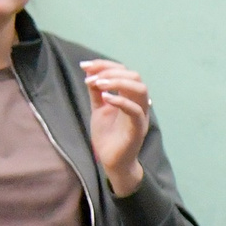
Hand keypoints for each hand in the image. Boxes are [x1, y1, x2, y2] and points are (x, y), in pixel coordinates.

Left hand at [80, 59, 150, 196]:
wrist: (112, 161)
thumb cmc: (108, 135)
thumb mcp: (98, 108)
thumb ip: (97, 91)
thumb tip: (90, 71)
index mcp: (130, 97)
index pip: (125, 72)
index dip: (106, 65)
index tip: (85, 66)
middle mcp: (138, 103)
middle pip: (135, 76)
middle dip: (112, 72)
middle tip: (92, 78)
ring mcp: (140, 115)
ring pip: (140, 89)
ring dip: (118, 82)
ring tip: (98, 84)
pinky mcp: (138, 128)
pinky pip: (136, 110)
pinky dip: (121, 101)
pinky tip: (105, 97)